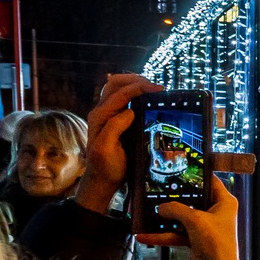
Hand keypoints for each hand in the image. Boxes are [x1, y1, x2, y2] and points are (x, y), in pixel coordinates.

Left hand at [75, 73, 160, 213]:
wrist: (102, 180)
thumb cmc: (105, 167)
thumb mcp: (106, 150)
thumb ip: (114, 128)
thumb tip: (129, 111)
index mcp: (100, 116)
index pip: (120, 93)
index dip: (140, 87)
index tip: (159, 90)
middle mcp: (101, 112)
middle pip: (115, 83)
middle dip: (136, 79)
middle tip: (155, 86)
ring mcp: (107, 115)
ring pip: (118, 88)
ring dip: (135, 84)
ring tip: (152, 89)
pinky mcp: (113, 119)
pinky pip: (122, 99)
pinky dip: (135, 93)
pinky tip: (147, 99)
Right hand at [142, 177, 239, 259]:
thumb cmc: (215, 241)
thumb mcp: (195, 219)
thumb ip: (176, 209)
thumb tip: (161, 207)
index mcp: (224, 202)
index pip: (210, 181)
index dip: (196, 174)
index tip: (180, 168)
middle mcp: (215, 212)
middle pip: (193, 199)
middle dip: (175, 197)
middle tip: (158, 189)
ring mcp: (204, 227)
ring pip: (181, 218)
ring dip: (165, 218)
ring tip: (147, 212)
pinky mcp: (195, 240)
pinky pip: (176, 234)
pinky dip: (162, 235)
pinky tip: (144, 236)